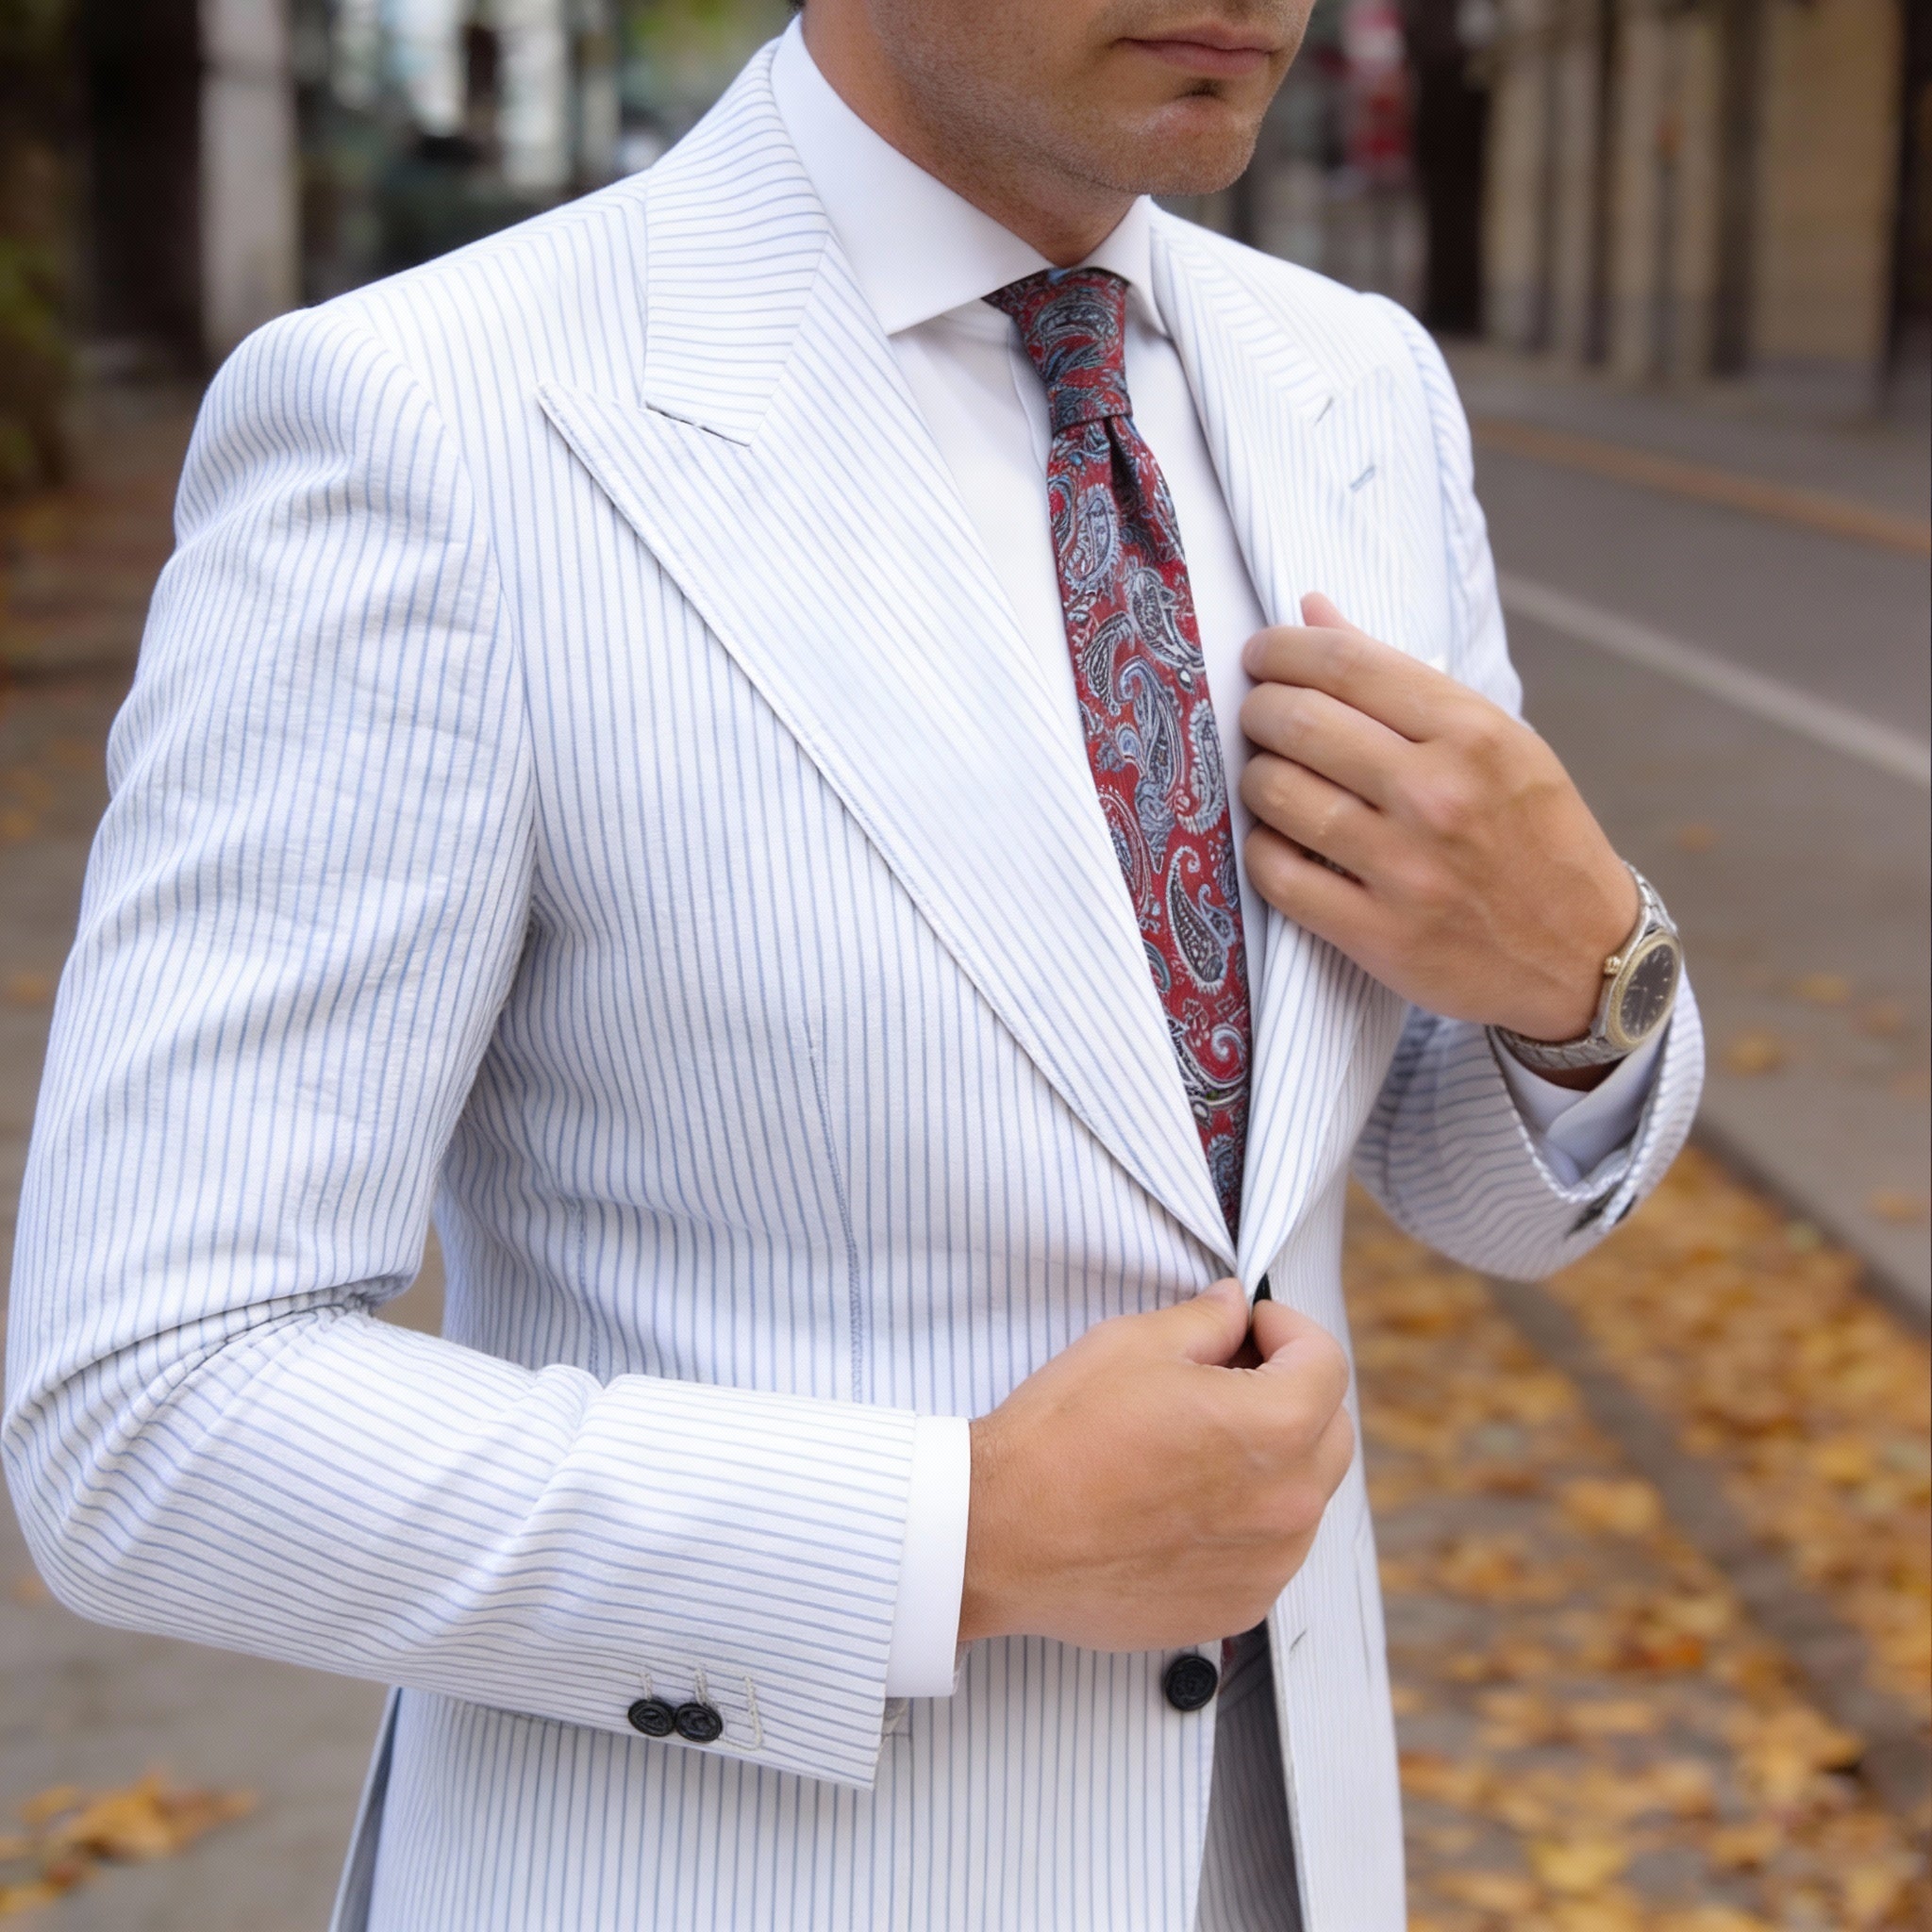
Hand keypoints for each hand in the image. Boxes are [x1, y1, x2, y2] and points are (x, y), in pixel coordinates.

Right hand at [958, 1281, 1354, 1649]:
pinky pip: (1270, 1551)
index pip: (1326, 1363)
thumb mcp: (1132, 1344)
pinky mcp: (1236, 1607)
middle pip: (1332, 1431)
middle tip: (1232, 1376)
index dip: (1288, 1329)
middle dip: (1294, 1393)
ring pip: (1305, 1496)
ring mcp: (1266, 1565)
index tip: (1252, 1327)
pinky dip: (1248, 1521)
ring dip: (1275, 1461)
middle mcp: (1288, 1505)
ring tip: (1201, 1446)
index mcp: (1273, 1428)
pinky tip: (1184, 1504)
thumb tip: (1234, 1307)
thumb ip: (1205, 1320)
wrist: (998, 1535)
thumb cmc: (1059, 1438)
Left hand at [1238, 593, 1637, 1056]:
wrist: (1582, 953)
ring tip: (1269, 777)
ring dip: (1255, 778)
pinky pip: (1278, 875)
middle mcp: (1438, 794)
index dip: (1281, 650)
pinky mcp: (1380, 935)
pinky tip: (1276, 839)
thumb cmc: (1532, 835)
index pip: (1344, 663)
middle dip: (1258, 709)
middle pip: (1297, 722)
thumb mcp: (1496, 741)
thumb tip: (1312, 612)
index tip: (1261, 655)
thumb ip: (1400, 680)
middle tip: (1257, 716)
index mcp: (1473, 732)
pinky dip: (1261, 850)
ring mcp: (1406, 868)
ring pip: (1277, 794)